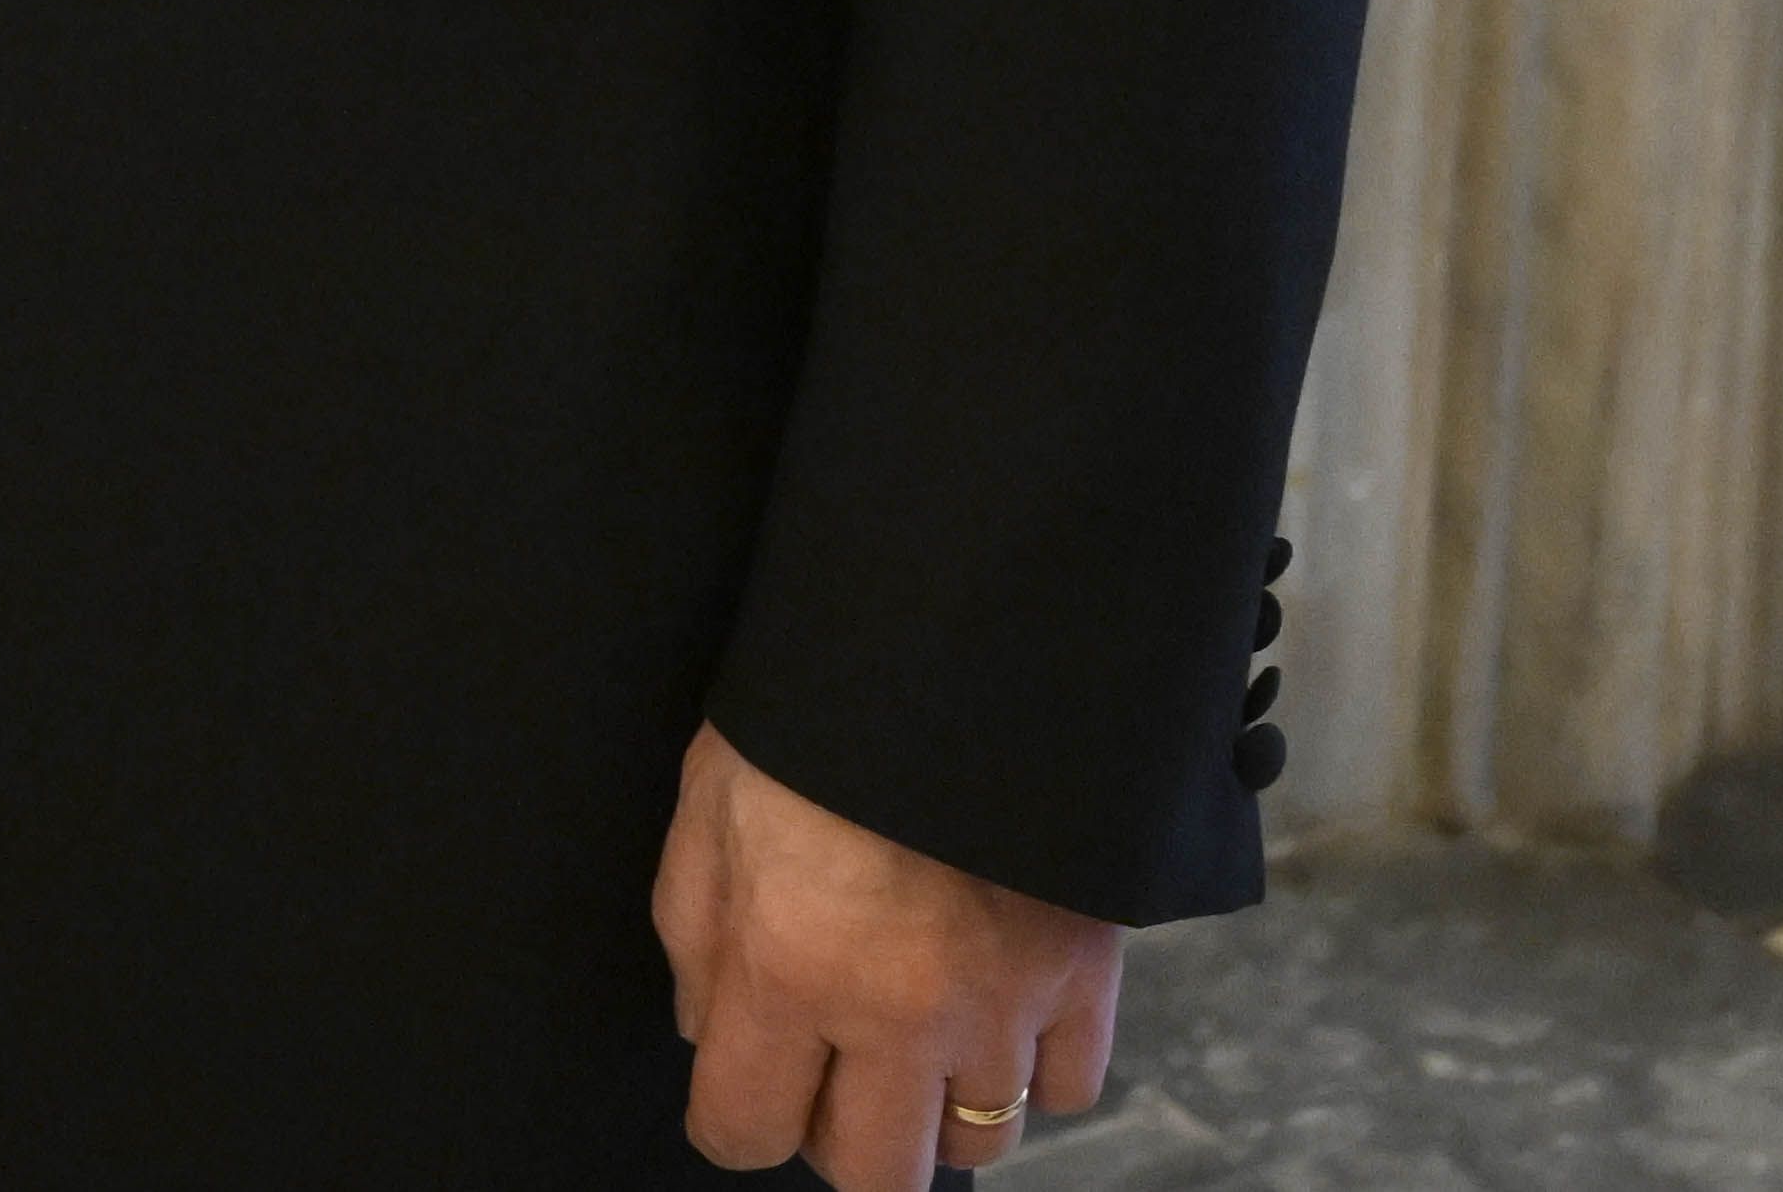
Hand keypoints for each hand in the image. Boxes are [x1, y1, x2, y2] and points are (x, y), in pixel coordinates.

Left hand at [659, 724, 1121, 1186]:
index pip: (744, 1132)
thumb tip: (711, 1035)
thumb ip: (697, 942)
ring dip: (941, 1106)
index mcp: (786, 967)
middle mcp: (897, 1011)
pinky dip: (1036, 1067)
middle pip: (875, 1176)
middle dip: (843, 1141)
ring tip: (921, 1037)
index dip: (733, 1122)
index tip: (743, 1096)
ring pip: (979, 1142)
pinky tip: (1000, 1010)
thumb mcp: (706, 812)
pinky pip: (1071, 1088)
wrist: (962, 643)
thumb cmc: (816, 717)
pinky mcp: (1085, 974)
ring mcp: (1002, 1002)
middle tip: (835, 1083)